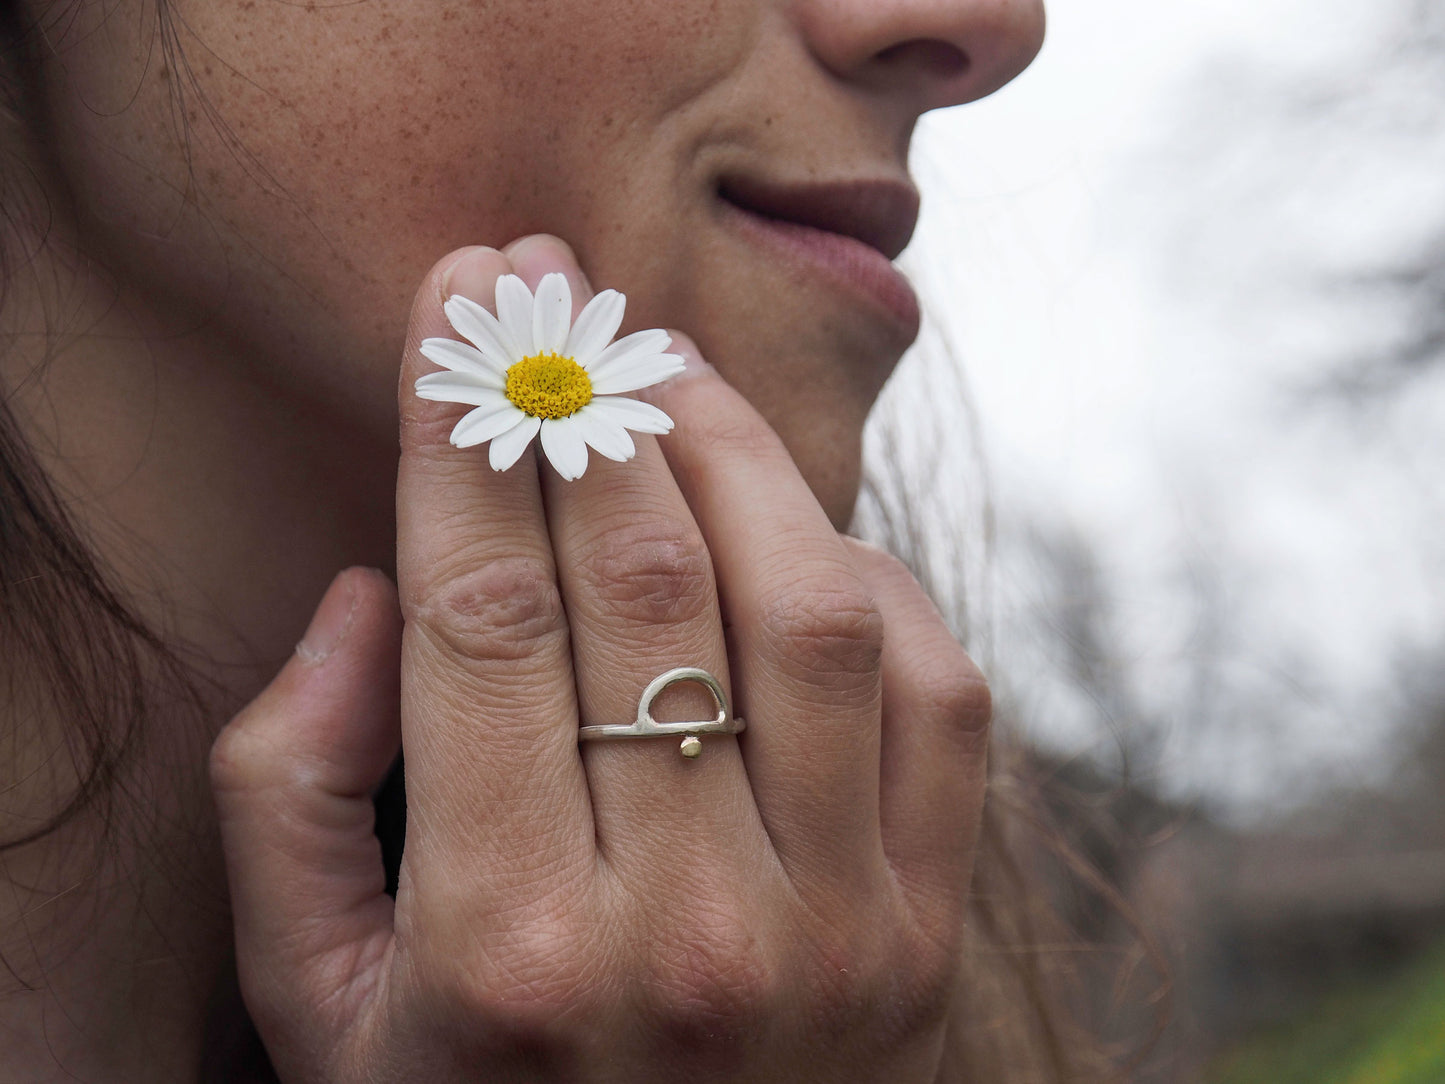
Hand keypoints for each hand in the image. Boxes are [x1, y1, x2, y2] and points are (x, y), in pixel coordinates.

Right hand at [210, 235, 991, 1081]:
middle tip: (550, 284)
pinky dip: (870, 577)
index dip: (461, 431)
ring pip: (809, 605)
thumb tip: (374, 591)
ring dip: (732, 451)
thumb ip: (287, 795)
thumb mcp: (313, 1001)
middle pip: (644, 580)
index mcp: (505, 950)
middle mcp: (688, 932)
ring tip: (666, 372)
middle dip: (585, 398)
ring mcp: (839, 931)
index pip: (480, 612)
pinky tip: (792, 531)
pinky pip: (936, 692)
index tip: (456, 309)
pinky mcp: (929, 928)